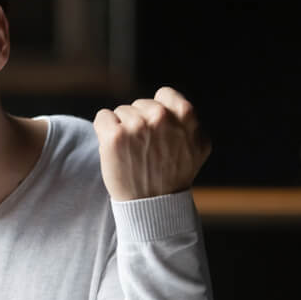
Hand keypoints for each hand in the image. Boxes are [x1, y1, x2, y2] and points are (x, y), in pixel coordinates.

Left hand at [93, 87, 209, 200]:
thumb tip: (179, 105)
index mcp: (184, 116)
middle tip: (144, 148)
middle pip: (139, 104)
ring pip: (121, 112)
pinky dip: (104, 130)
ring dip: (122, 128)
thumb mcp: (197, 147)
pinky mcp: (114, 137)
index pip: (164, 94)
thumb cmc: (172, 177)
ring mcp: (136, 126)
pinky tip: (114, 148)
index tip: (156, 129)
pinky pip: (103, 117)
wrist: (152, 205)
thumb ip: (192, 123)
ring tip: (131, 153)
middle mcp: (161, 117)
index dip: (157, 110)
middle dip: (139, 121)